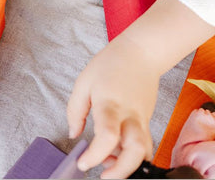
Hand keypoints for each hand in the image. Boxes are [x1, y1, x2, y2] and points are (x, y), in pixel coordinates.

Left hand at [67, 32, 158, 178]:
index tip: (83, 163)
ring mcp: (142, 119)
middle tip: (103, 176)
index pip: (108, 135)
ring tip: (108, 162)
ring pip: (143, 151)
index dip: (96, 154)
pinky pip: (144, 144)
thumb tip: (74, 135)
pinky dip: (132, 154)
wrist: (140, 54)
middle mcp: (130, 115)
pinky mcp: (148, 121)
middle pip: (134, 150)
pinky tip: (117, 151)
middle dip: (121, 170)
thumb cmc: (108, 65)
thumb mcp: (83, 82)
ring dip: (128, 164)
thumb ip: (75, 110)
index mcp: (109, 103)